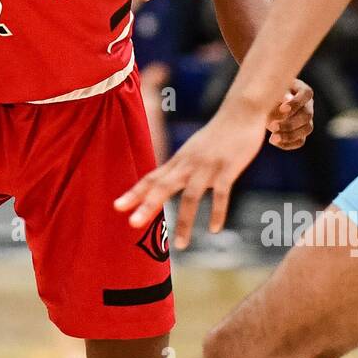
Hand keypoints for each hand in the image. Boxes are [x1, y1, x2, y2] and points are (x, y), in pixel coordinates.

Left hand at [114, 106, 267, 248]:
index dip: (134, 193)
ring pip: (190, 195)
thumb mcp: (193, 150)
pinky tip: (213, 229)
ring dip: (185, 221)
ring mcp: (207, 166)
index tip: (117, 207)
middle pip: (163, 186)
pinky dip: (217, 212)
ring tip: (181, 245)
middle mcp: (188, 164)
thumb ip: (181, 167)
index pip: (151, 178)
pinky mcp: (228, 168)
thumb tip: (168, 182)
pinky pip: (221, 194)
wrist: (241, 112)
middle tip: (132, 224)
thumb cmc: (217, 134)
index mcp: (178, 161)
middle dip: (148, 205)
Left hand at [267, 79, 313, 149]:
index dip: (296, 103)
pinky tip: (273, 141)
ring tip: (272, 138)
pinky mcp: (301, 133)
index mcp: (302, 90)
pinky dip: (288, 143)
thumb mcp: (271, 91)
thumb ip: (279, 95)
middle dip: (289, 122)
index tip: (282, 108)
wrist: (263, 104)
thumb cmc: (267, 93)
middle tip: (272, 126)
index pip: (306, 94)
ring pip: (306, 129)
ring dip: (289, 135)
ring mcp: (306, 120)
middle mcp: (308, 105)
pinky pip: (300, 141)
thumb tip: (288, 100)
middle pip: (307, 115)